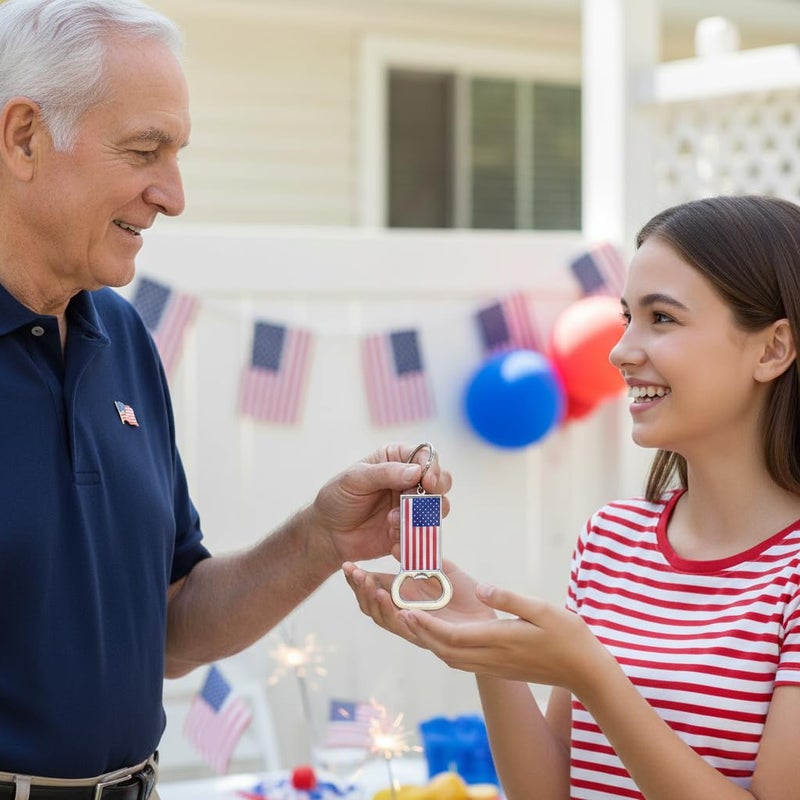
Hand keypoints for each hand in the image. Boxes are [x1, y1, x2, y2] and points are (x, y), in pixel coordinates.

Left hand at [311, 443, 451, 565]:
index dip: (431, 467)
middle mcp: (409, 481)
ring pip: (438, 508)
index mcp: (395, 459)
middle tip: (420, 503)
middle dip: (435, 492)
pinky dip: (413, 535)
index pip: (424, 455)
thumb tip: (416, 472)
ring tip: (392, 521)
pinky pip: (426, 533)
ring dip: (420, 516)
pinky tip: (391, 538)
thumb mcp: (354, 480)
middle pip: (440, 481)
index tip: (428, 481)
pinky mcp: (412, 529)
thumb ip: (384, 473)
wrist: (328, 534)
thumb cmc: (338, 499)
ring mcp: (413, 506)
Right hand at [343, 559, 495, 648]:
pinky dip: (399, 618)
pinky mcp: (431, 638)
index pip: (373, 587)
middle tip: (354, 573)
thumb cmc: (465, 595)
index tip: (348, 564)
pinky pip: (410, 631)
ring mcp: (415, 626)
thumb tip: (398, 544)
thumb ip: (422, 558)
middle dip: (360, 589)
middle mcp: (404, 612)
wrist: (490, 618)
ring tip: (370, 587)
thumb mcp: (443, 570)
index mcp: (404, 595)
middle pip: (371, 605)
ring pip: (385, 620)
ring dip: (376, 603)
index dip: (358, 578)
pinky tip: (394, 605)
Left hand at [373, 584, 607, 690]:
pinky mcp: (498, 668)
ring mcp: (494, 666)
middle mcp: (490, 657)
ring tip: (413, 622)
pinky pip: (462, 661)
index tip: (407, 611)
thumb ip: (509, 598)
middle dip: (419, 634)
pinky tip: (441, 635)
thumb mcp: (542, 608)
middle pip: (443, 650)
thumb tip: (481, 588)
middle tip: (399, 614)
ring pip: (451, 658)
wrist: (586, 672)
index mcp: (498, 641)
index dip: (426, 626)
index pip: (451, 637)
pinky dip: (445, 648)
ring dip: (429, 642)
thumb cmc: (568, 636)